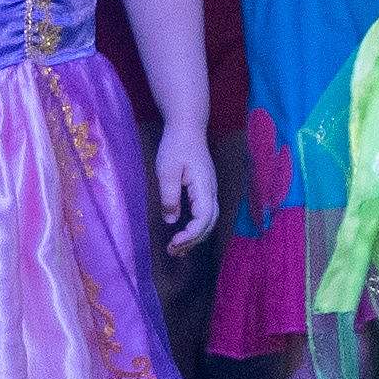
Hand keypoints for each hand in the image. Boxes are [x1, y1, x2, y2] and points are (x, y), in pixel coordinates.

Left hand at [156, 123, 219, 253]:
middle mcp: (211, 191)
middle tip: (172, 252)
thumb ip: (169, 196)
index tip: (173, 242)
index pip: (204, 218)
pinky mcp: (204, 189)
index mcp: (204, 187)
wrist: (187, 126)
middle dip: (193, 241)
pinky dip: (196, 228)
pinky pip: (205, 214)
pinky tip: (183, 233)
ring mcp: (210, 190)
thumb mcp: (167, 170)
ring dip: (195, 237)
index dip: (190, 235)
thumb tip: (171, 220)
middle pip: (209, 223)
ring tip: (177, 249)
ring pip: (209, 220)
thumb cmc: (176, 145)